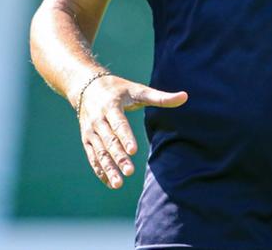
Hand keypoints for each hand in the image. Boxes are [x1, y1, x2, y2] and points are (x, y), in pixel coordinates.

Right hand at [76, 74, 186, 188]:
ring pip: (99, 152)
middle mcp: (98, 120)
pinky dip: (100, 170)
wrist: (86, 87)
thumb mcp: (137, 90)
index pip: (119, 123)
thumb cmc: (118, 89)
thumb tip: (185, 97)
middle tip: (130, 171)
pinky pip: (92, 156)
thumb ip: (160, 97)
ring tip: (118, 184)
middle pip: (109, 141)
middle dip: (118, 157)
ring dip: (108, 168)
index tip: (134, 151)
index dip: (126, 137)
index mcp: (111, 106)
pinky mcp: (86, 139)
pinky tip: (110, 183)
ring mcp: (90, 131)